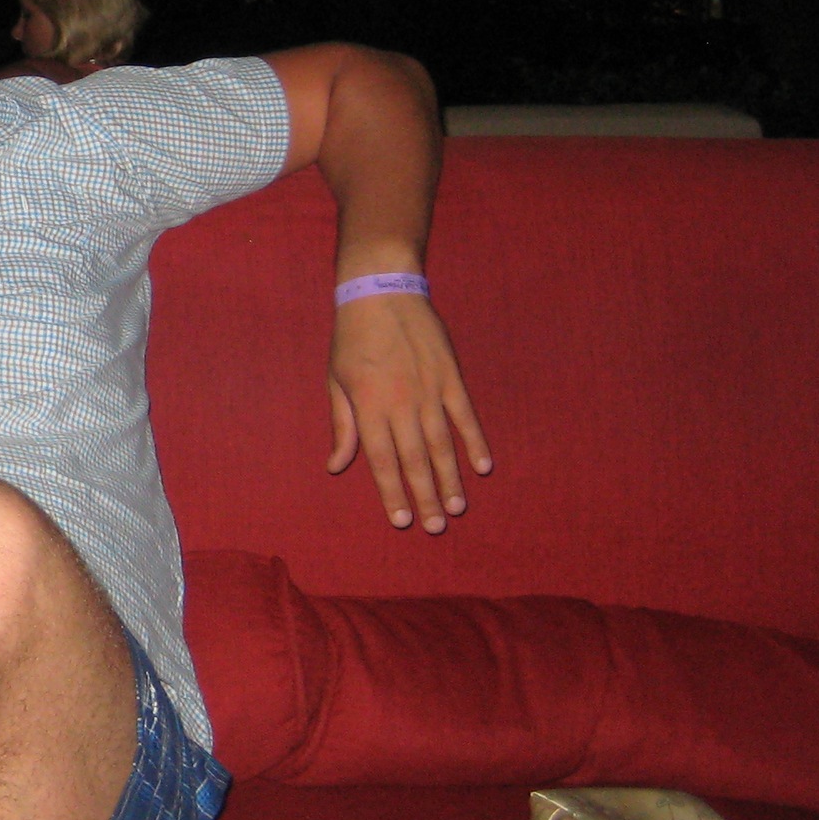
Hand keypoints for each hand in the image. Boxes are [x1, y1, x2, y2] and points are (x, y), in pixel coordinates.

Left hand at [327, 292, 492, 532]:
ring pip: (443, 444)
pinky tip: (482, 467)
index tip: (401, 521)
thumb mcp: (336, 380)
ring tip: (457, 508)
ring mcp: (429, 390)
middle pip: (415, 459)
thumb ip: (342, 425)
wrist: (381, 292)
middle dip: (425, 496)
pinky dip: (475, 442)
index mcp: (368, 406)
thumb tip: (336, 466)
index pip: (381, 460)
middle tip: (436, 527)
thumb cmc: (351, 339)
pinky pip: (465, 416)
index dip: (391, 492)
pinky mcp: (450, 377)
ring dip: (451, 478)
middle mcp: (400, 403)